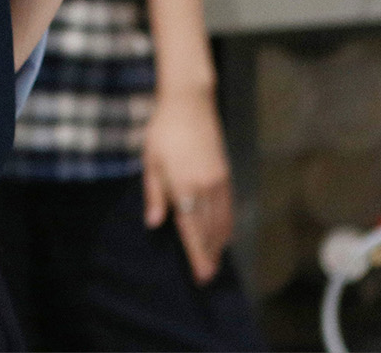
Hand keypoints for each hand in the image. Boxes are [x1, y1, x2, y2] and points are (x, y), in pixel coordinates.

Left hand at [144, 84, 234, 281]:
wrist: (190, 104)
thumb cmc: (163, 131)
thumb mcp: (151, 161)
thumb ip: (154, 194)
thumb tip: (154, 223)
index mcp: (184, 186)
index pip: (191, 228)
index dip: (196, 254)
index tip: (201, 274)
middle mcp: (206, 187)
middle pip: (209, 229)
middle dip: (209, 254)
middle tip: (208, 276)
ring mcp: (219, 181)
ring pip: (222, 220)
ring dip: (219, 242)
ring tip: (216, 261)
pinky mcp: (225, 174)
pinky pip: (228, 206)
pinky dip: (227, 224)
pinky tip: (225, 234)